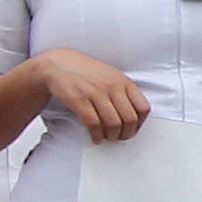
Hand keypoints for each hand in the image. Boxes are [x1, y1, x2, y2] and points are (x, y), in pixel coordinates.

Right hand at [34, 50, 151, 141]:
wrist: (57, 64)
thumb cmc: (85, 72)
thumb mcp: (110, 75)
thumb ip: (124, 91)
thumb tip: (135, 114)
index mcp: (123, 81)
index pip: (143, 108)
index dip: (140, 124)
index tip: (133, 129)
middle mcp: (112, 86)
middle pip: (130, 119)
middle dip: (126, 134)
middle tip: (119, 137)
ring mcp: (96, 93)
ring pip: (114, 124)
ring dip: (111, 136)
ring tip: (107, 137)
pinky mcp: (79, 100)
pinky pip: (94, 125)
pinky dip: (96, 136)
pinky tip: (95, 137)